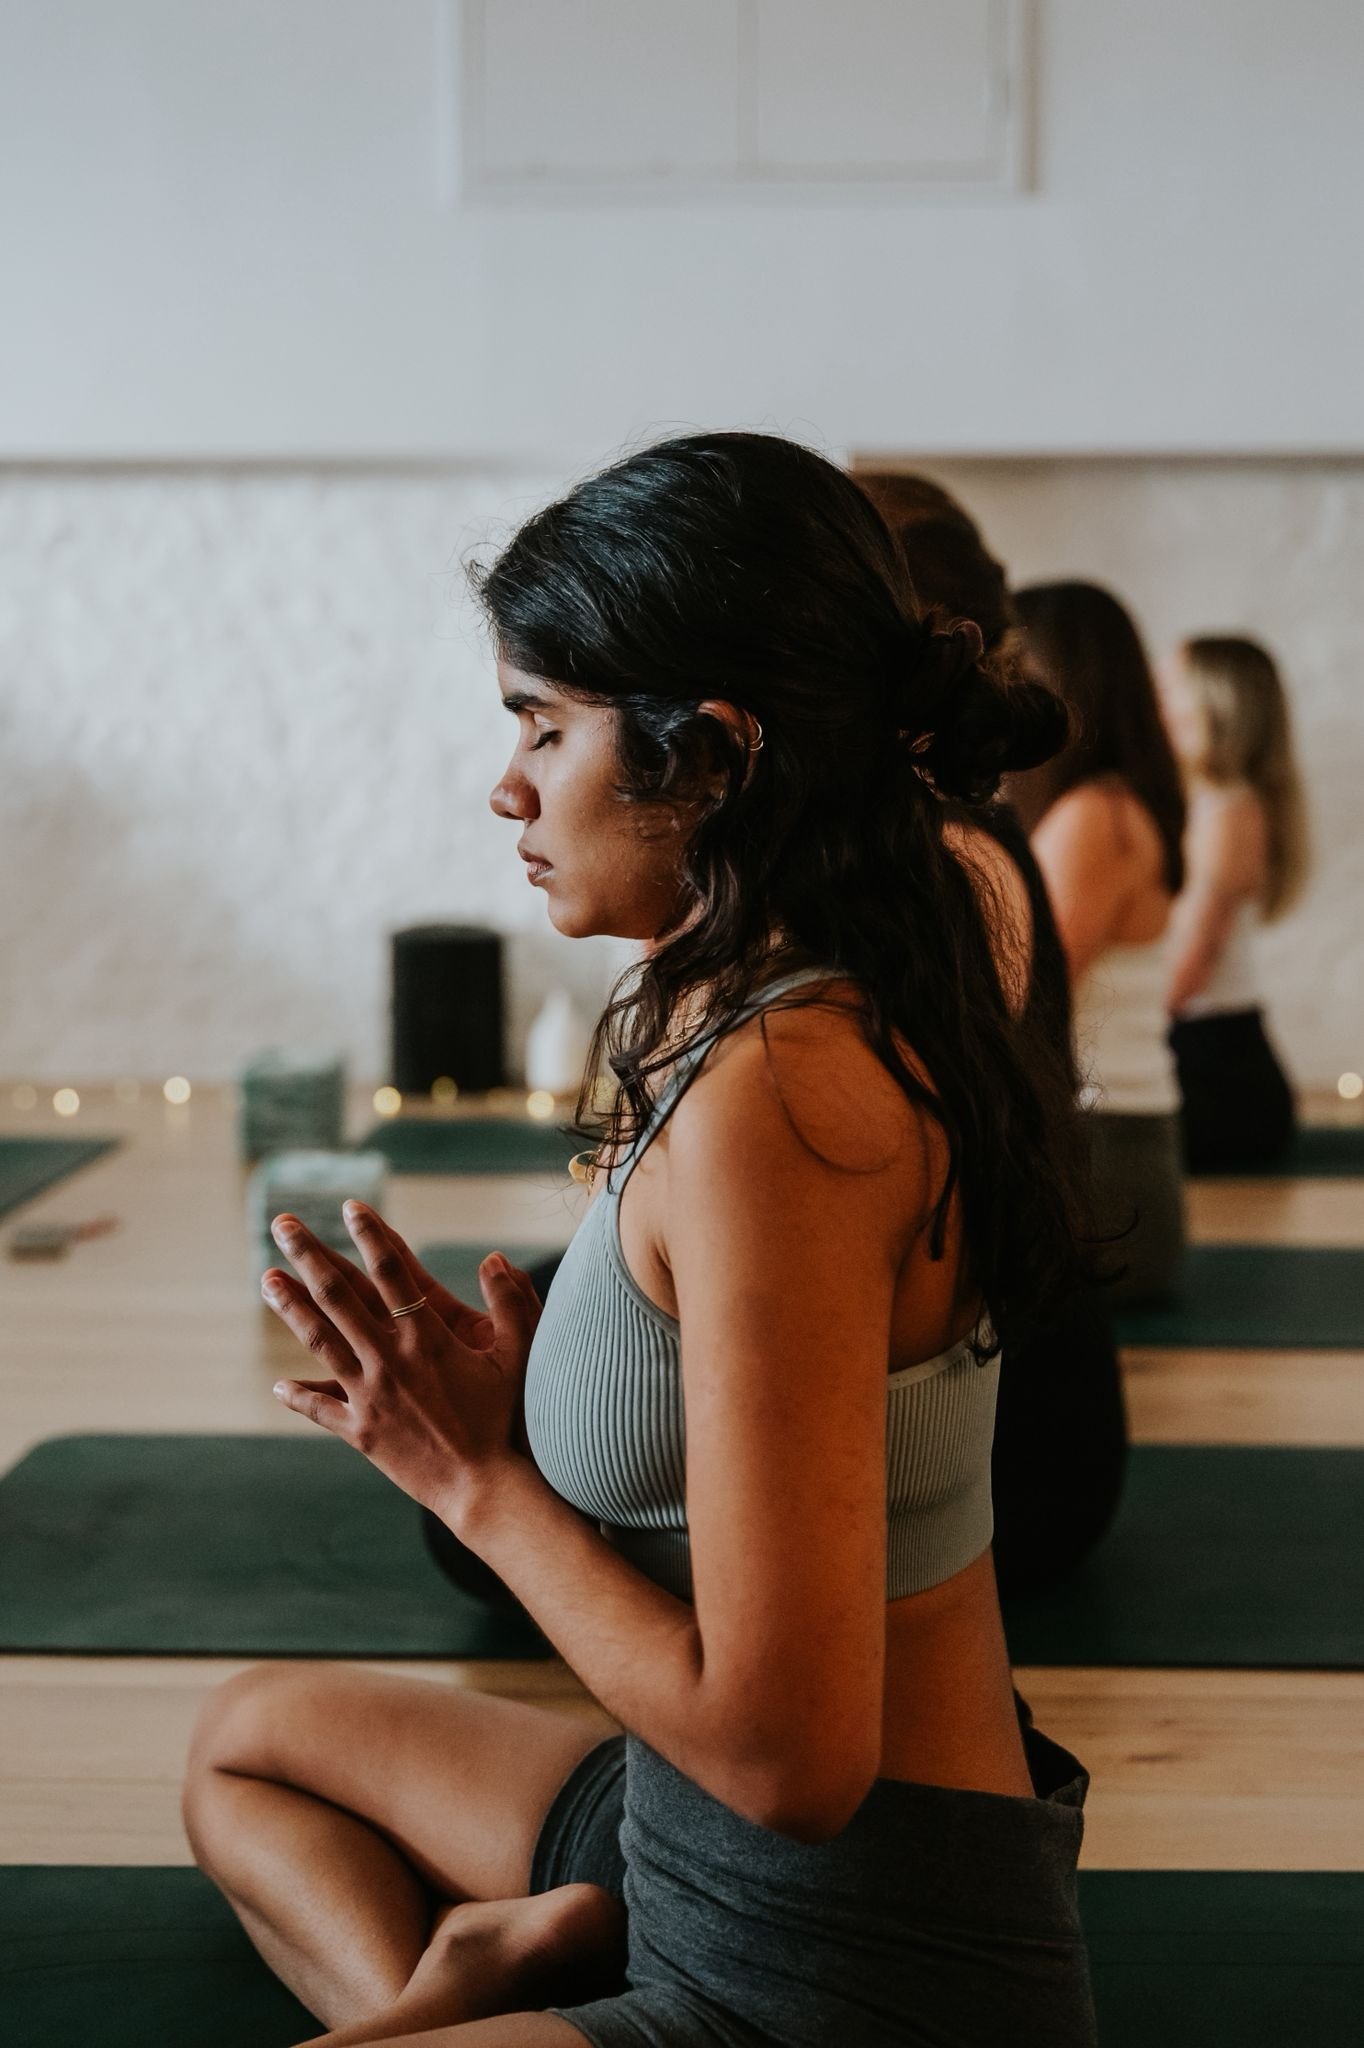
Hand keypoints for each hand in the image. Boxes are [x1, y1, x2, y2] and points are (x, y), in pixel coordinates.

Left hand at [262, 1201, 544, 1524]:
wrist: (483, 1487)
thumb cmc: (506, 1419)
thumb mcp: (519, 1355)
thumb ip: (512, 1301)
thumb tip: (495, 1256)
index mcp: (426, 1337)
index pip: (391, 1271)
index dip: (370, 1235)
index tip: (351, 1206)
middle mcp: (389, 1359)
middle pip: (339, 1296)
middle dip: (309, 1255)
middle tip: (282, 1224)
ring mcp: (369, 1395)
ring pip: (320, 1341)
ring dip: (291, 1307)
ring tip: (267, 1279)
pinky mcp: (361, 1431)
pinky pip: (321, 1408)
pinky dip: (300, 1395)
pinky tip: (279, 1385)